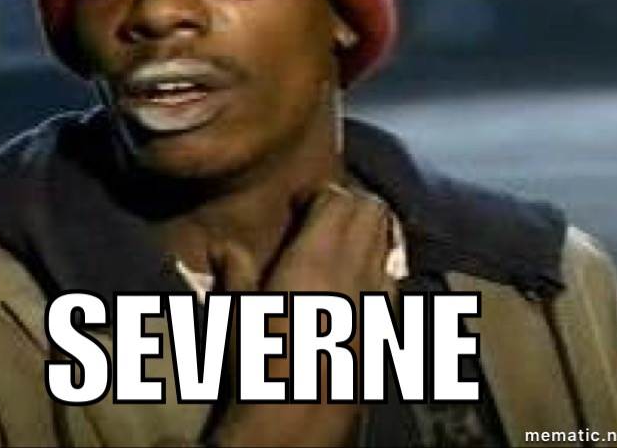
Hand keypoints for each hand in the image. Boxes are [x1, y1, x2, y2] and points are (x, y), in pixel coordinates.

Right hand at [208, 182, 394, 446]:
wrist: (299, 424)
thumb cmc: (260, 365)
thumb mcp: (237, 314)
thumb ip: (234, 272)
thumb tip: (223, 247)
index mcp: (315, 259)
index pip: (338, 198)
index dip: (322, 192)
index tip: (301, 202)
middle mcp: (354, 270)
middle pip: (371, 210)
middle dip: (350, 201)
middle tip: (324, 213)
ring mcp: (377, 297)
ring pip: (387, 238)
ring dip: (368, 228)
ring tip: (343, 238)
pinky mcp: (388, 324)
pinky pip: (393, 274)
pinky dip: (380, 261)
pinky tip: (360, 277)